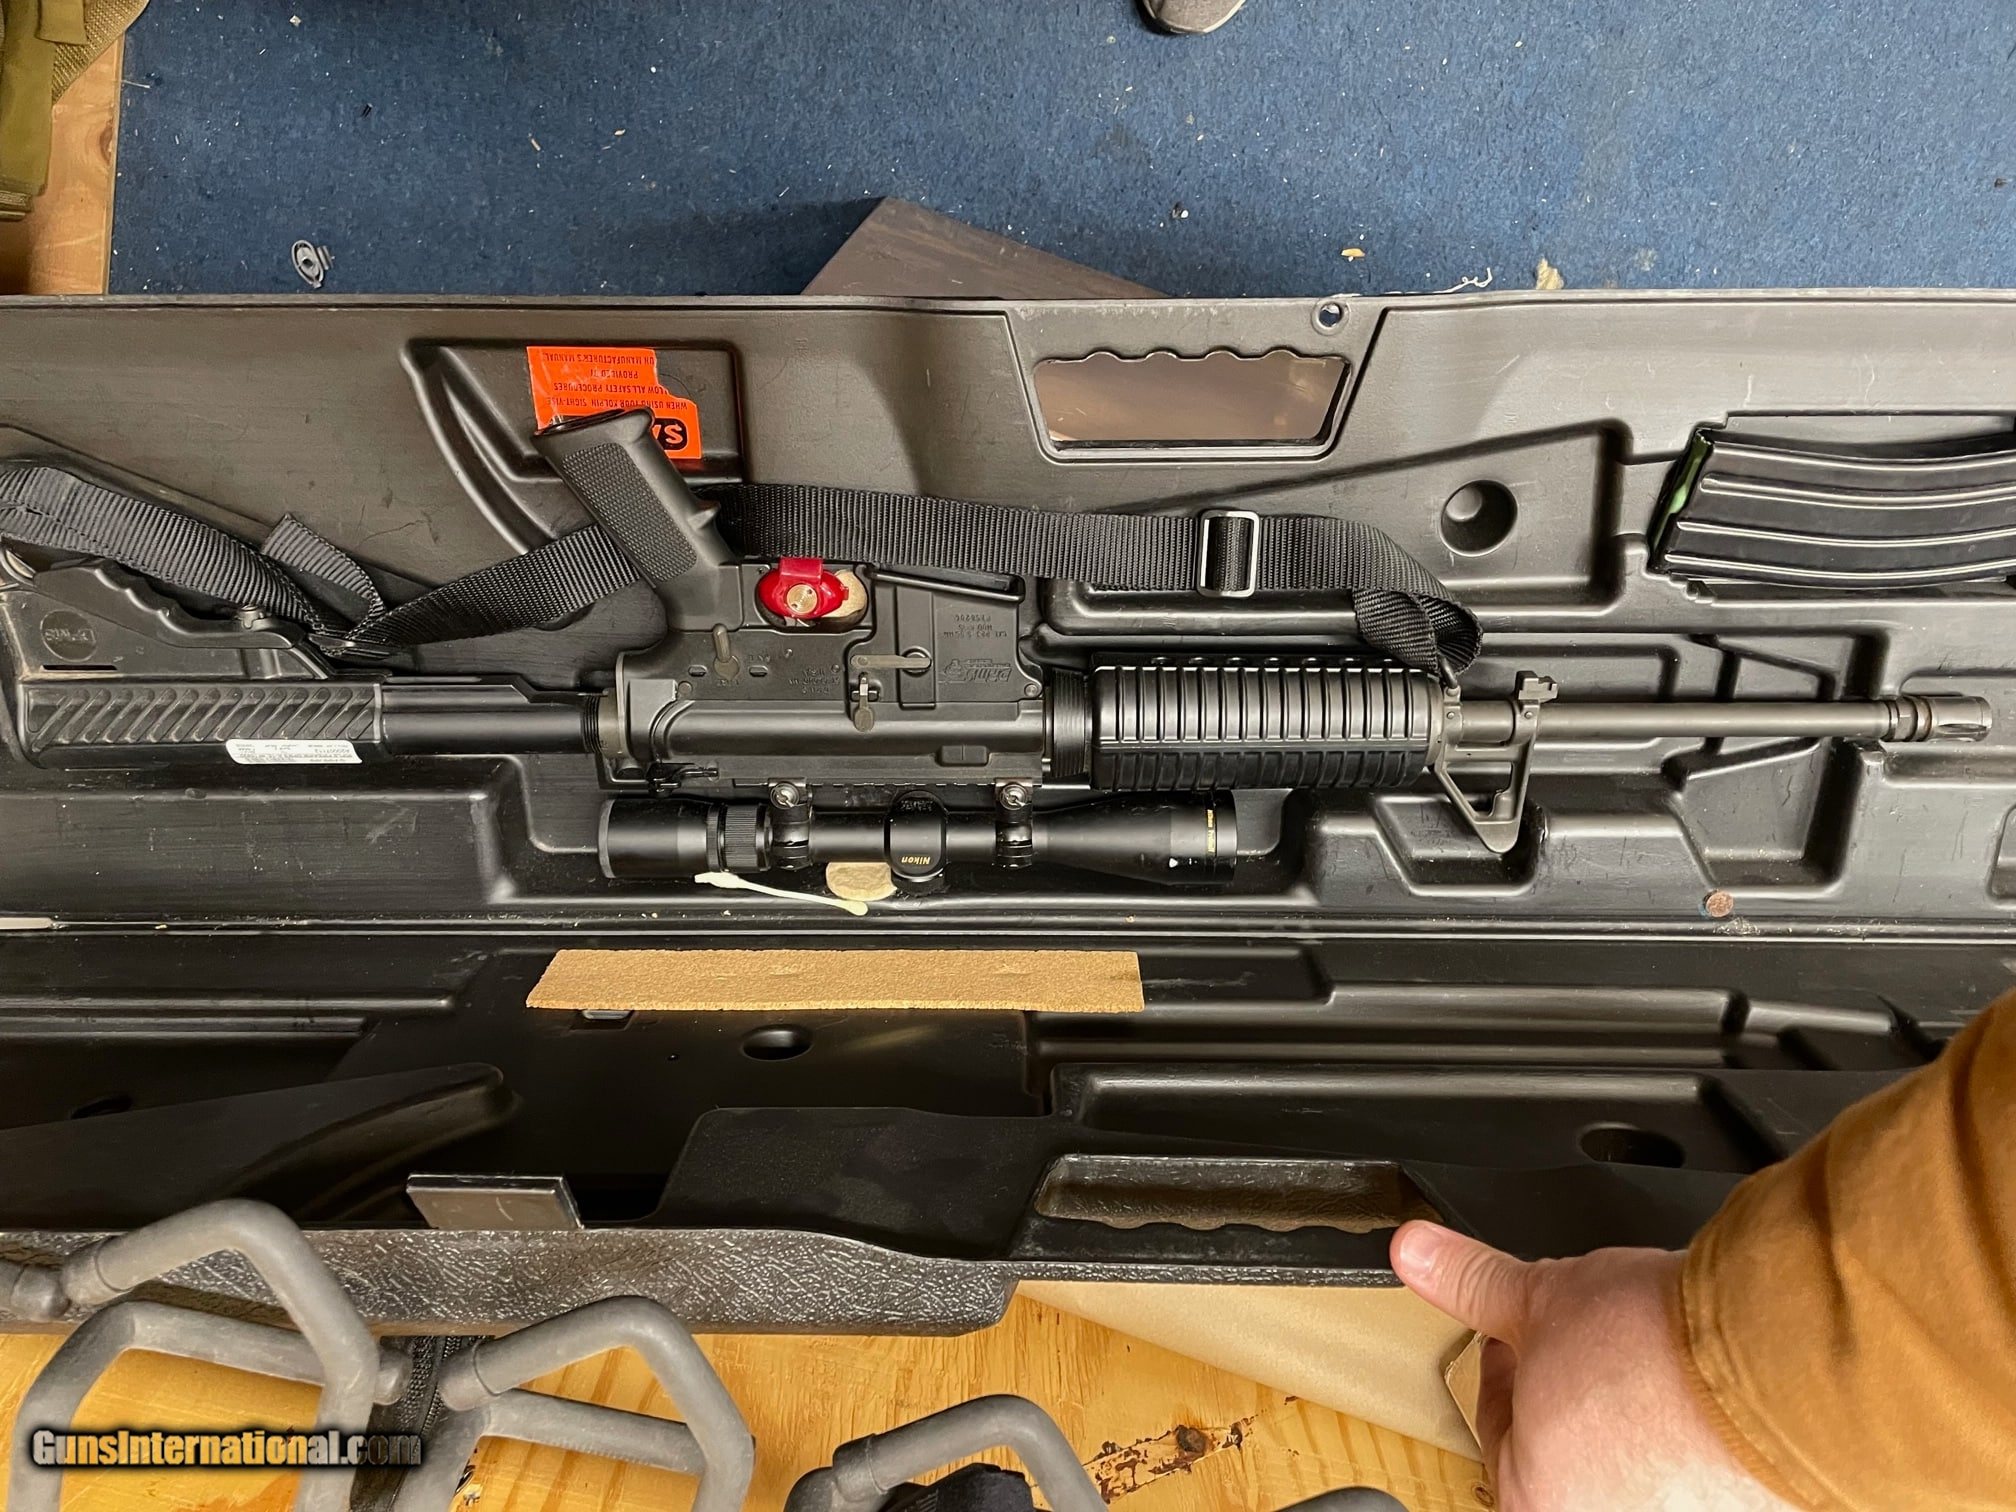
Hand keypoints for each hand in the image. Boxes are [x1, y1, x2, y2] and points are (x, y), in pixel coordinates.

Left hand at [1389, 1221, 1801, 1511]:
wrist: (1779, 1369)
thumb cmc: (1658, 1355)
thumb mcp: (1540, 1297)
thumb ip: (1471, 1281)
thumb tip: (1418, 1253)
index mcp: (1533, 1498)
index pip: (1495, 1426)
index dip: (1502, 1363)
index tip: (1515, 1332)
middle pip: (1565, 1452)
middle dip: (1567, 1390)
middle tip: (1581, 1344)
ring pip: (1632, 1463)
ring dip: (1628, 1412)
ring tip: (1645, 1359)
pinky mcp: (1739, 1509)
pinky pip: (1696, 1472)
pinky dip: (1690, 1435)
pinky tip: (1700, 1388)